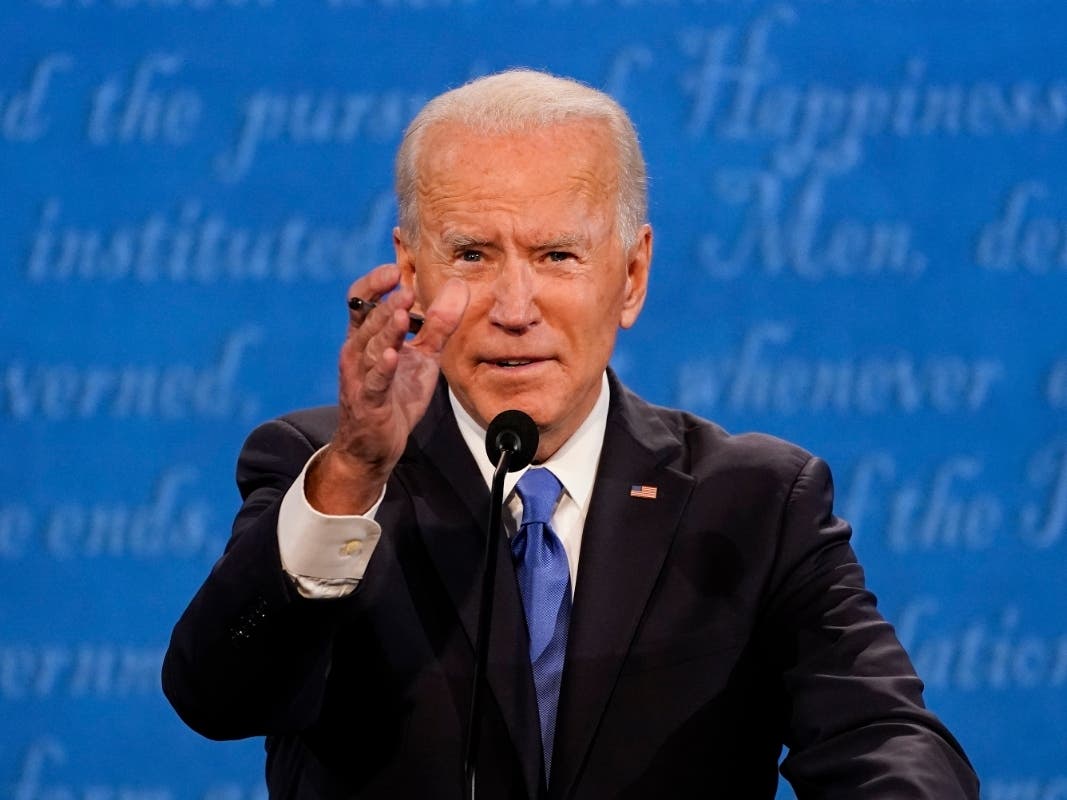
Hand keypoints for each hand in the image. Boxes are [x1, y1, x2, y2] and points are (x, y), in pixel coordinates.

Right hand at [305, 264, 468, 514]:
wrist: (375, 445)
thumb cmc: (396, 396)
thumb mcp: (423, 356)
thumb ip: (438, 324)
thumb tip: (458, 288)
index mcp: (366, 337)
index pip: (361, 301)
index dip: (374, 283)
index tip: (395, 269)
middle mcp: (356, 352)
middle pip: (367, 320)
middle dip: (387, 303)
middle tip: (407, 287)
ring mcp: (359, 377)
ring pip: (370, 347)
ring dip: (386, 330)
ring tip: (402, 313)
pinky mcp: (368, 401)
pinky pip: (374, 381)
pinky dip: (382, 367)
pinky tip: (392, 355)